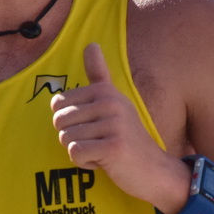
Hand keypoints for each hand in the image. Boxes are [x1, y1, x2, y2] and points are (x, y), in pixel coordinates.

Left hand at [51, 43, 190, 213]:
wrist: (155, 170)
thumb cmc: (128, 138)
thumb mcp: (115, 102)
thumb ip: (100, 76)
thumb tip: (91, 44)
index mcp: (105, 91)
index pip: (58, 104)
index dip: (71, 122)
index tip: (94, 128)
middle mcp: (110, 103)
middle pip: (59, 122)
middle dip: (73, 138)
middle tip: (99, 142)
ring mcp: (114, 125)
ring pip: (66, 139)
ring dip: (81, 152)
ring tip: (104, 152)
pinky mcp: (114, 147)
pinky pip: (75, 154)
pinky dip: (85, 163)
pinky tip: (105, 162)